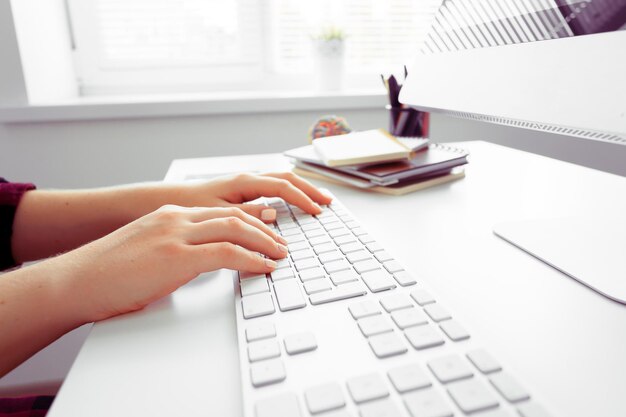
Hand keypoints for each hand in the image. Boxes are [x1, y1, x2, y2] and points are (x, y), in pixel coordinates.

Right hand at [59, 205, 286, 321]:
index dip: (250, 221)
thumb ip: (176, 248)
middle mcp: (176, 218)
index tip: (268, 231)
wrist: (76, 280)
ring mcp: (176, 234)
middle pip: (235, 216)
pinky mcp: (176, 256)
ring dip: (265, 242)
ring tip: (280, 255)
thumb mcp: (148, 250)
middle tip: (282, 244)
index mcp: (170, 214)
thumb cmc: (107, 272)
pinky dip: (252, 258)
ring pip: (236, 228)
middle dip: (264, 229)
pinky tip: (265, 267)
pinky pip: (227, 253)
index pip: (222, 211)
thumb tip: (200, 261)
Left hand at [170, 172, 332, 221]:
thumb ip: (246, 214)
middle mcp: (246, 179)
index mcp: (243, 182)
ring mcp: (245, 183)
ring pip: (281, 181)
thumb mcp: (216, 215)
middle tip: (328, 202)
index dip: (303, 199)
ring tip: (317, 200)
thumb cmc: (187, 207)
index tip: (318, 211)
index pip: (283, 187)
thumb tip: (273, 213)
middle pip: (287, 178)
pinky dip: (288, 193)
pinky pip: (272, 188)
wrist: (167, 202)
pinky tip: (292, 203)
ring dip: (301, 190)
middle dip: (309, 189)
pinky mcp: (241, 191)